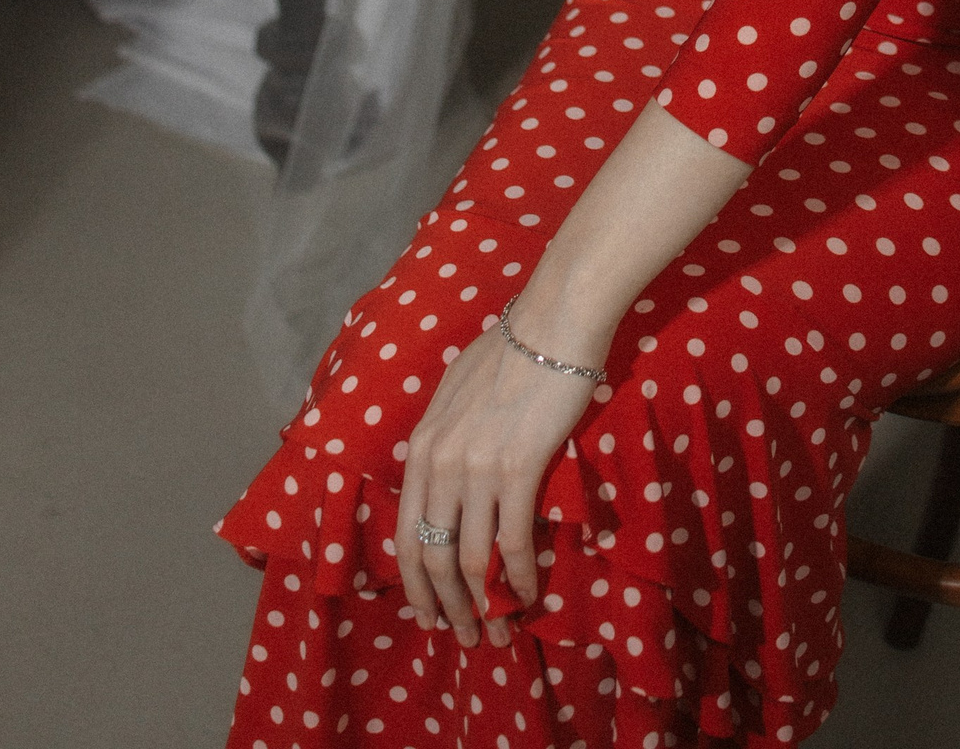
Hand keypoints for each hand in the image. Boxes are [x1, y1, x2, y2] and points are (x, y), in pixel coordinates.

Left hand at [395, 318, 594, 647]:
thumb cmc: (511, 349)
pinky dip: (520, 578)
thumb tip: (445, 479)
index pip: (407, 537)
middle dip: (447, 608)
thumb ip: (444, 439)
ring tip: (497, 633)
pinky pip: (513, 541)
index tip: (431, 615)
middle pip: (432, 558)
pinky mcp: (518, 468)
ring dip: (483, 606)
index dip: (416, 586)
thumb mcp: (456, 394)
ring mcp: (476, 468)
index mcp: (421, 447)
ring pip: (469, 560)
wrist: (553, 321)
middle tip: (465, 638)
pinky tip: (529, 596)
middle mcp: (439, 463)